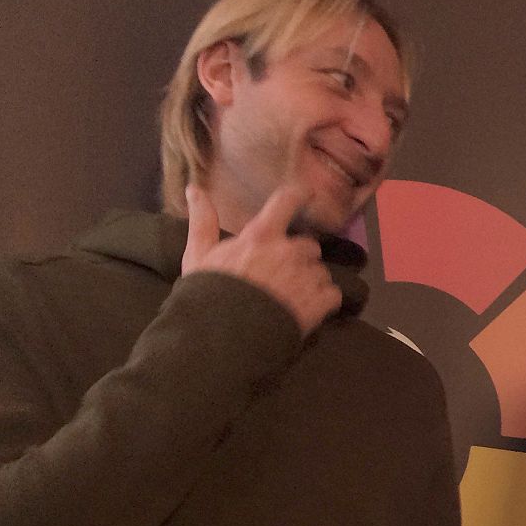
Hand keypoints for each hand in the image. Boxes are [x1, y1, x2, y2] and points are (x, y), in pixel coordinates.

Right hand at [182, 183, 340, 336]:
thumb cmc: (208, 294)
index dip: (300, 195)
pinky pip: (332, 295)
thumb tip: (193, 187)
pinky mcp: (318, 304)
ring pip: (321, 271)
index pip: (287, 201)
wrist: (223, 338)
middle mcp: (289, 252)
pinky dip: (324, 301)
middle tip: (282, 275)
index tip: (307, 194)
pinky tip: (307, 311)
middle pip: (308, 245)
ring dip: (310, 281)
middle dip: (299, 257)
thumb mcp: (198, 255)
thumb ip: (202, 220)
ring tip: (290, 298)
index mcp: (261, 236)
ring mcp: (306, 278)